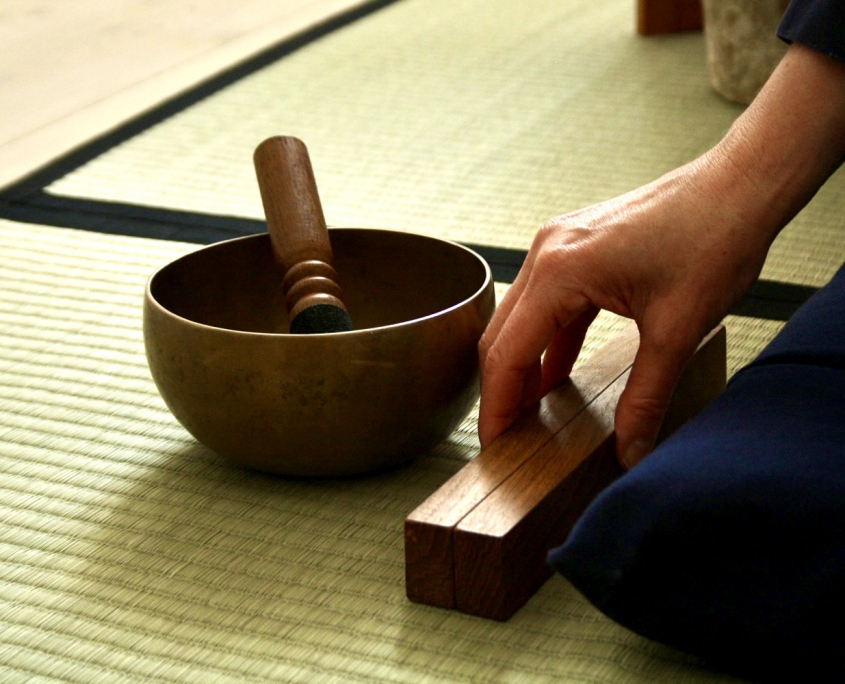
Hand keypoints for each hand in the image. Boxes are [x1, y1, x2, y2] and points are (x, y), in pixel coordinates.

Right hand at [478, 155, 770, 467]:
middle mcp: (547, 253)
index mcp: (560, 271)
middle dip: (502, 391)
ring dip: (523, 366)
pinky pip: (548, 304)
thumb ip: (645, 398)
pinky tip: (556, 375)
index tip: (494, 446)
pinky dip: (548, 342)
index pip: (507, 354)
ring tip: (528, 414)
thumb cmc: (714, 239)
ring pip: (521, 320)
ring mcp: (559, 246)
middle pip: (502, 336)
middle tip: (507, 439)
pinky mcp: (577, 248)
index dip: (497, 407)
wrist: (740, 185)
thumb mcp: (677, 331)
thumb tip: (631, 452)